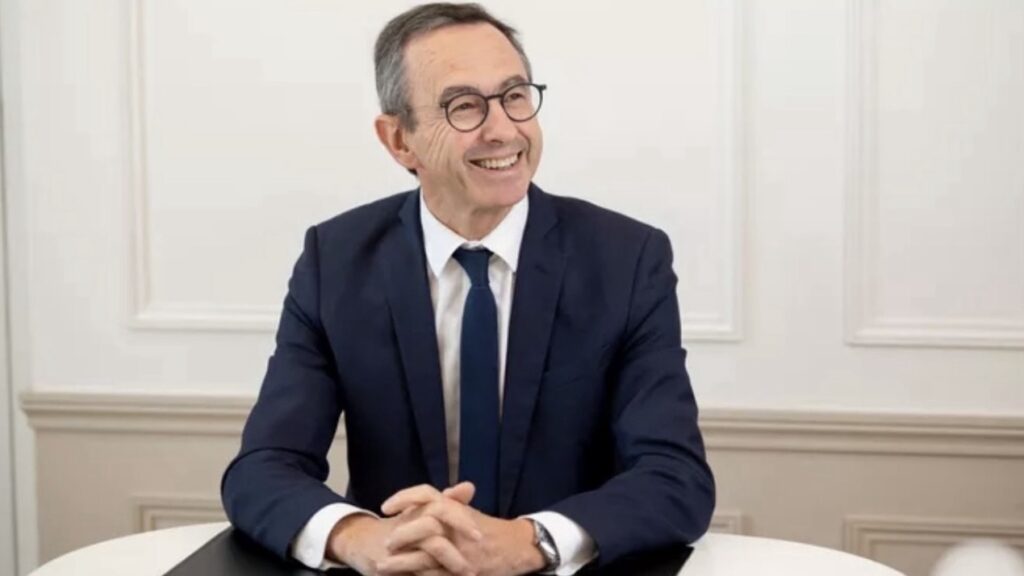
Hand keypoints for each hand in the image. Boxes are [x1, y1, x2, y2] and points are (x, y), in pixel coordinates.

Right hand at [327, 484, 481, 575]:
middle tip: (477, 551)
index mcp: (417, 509)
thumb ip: (448, 501)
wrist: (361, 542)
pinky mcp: (389, 564)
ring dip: (451, 561)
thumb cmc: (400, 527)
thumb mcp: (422, 511)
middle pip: (435, 523)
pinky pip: (416, 570)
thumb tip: (470, 486)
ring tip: (468, 572)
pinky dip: (434, 575)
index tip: (478, 535)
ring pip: (429, 547)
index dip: (460, 518)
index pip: (441, 506)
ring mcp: (398, 545)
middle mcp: (407, 523)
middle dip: (457, 539)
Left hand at [378, 483, 545, 575]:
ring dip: (401, 562)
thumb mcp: (468, 512)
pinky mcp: (462, 571)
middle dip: (401, 534)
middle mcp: (457, 526)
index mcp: (455, 508)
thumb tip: (429, 495)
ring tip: (381, 566)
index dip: (404, 498)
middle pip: (423, 524)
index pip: (425, 494)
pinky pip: (435, 575)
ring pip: (426, 554)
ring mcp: (460, 550)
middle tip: (386, 543)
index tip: (385, 507)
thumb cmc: (488, 529)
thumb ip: (449, 503)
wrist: (516, 547)